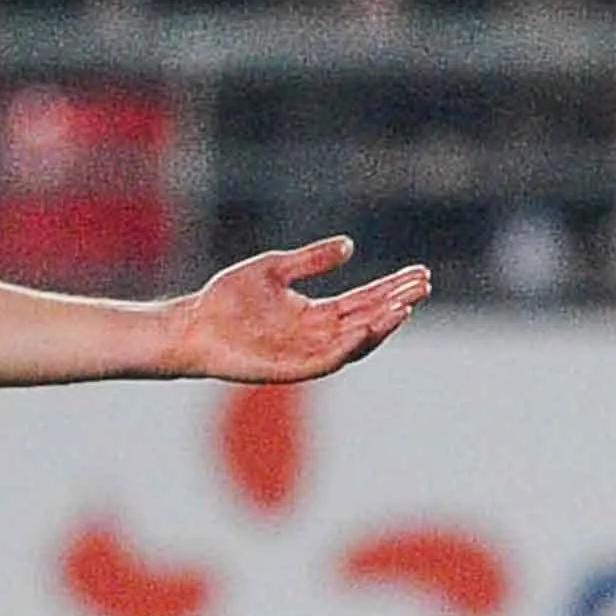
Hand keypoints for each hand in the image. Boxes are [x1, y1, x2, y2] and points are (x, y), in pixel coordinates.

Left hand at [164, 238, 426, 383]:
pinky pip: (326, 361)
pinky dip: (348, 348)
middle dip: (396, 304)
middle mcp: (316, 336)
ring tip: (404, 307)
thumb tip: (350, 246)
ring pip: (354, 343)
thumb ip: (311, 260)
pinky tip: (366, 330)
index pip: (364, 302)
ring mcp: (304, 354)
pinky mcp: (288, 369)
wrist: (192, 323)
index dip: (391, 288)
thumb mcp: (275, 269)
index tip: (418, 273)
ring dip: (380, 326)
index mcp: (316, 315)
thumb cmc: (227, 298)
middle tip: (423, 286)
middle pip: (367, 321)